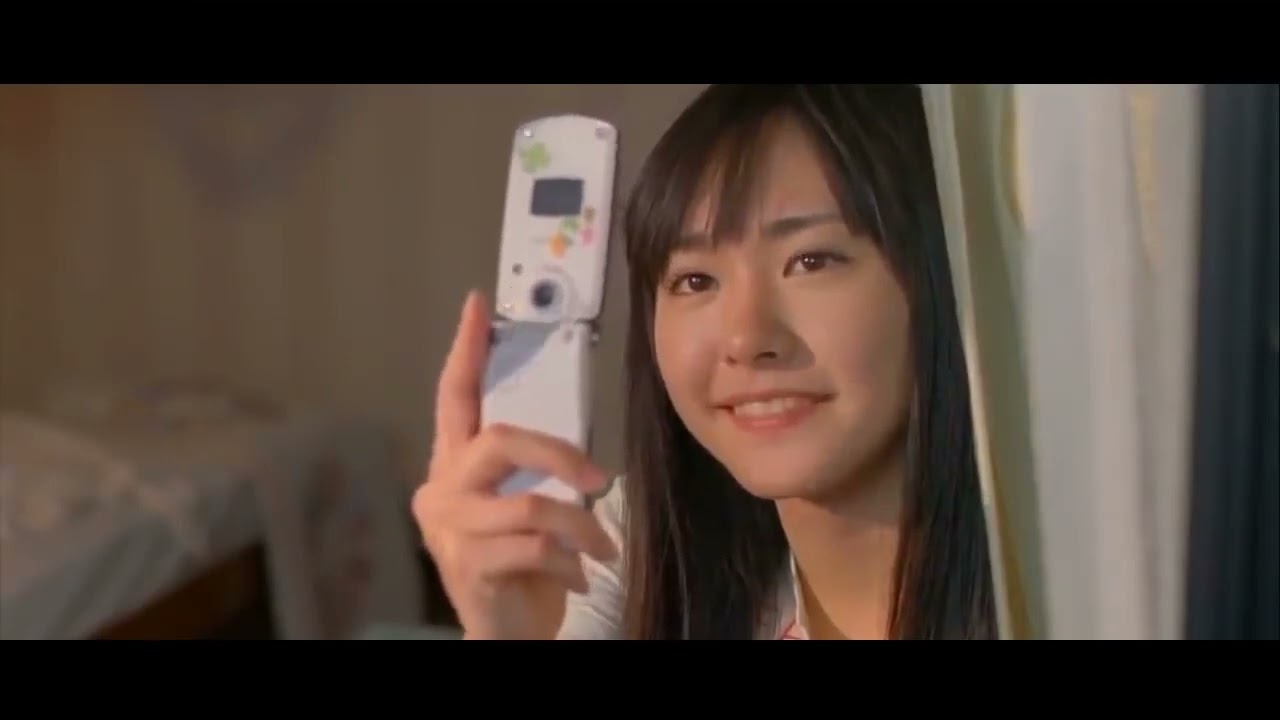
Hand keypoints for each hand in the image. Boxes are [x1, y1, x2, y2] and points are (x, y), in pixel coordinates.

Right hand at [412, 290, 616, 639]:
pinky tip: (577, 576)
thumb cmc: (521, 567)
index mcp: (454, 465)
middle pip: (501, 440)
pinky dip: (571, 560)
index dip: (467, 350)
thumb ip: (531, 472)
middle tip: (601, 481)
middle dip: (561, 455)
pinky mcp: (467, 564)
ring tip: (603, 549)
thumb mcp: (525, 509)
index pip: (454, 396)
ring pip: (532, 503)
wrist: (505, 634)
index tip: (478, 304)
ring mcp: (450, 527)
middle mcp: (442, 488)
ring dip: (582, 528)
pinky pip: (538, 546)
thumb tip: (577, 449)